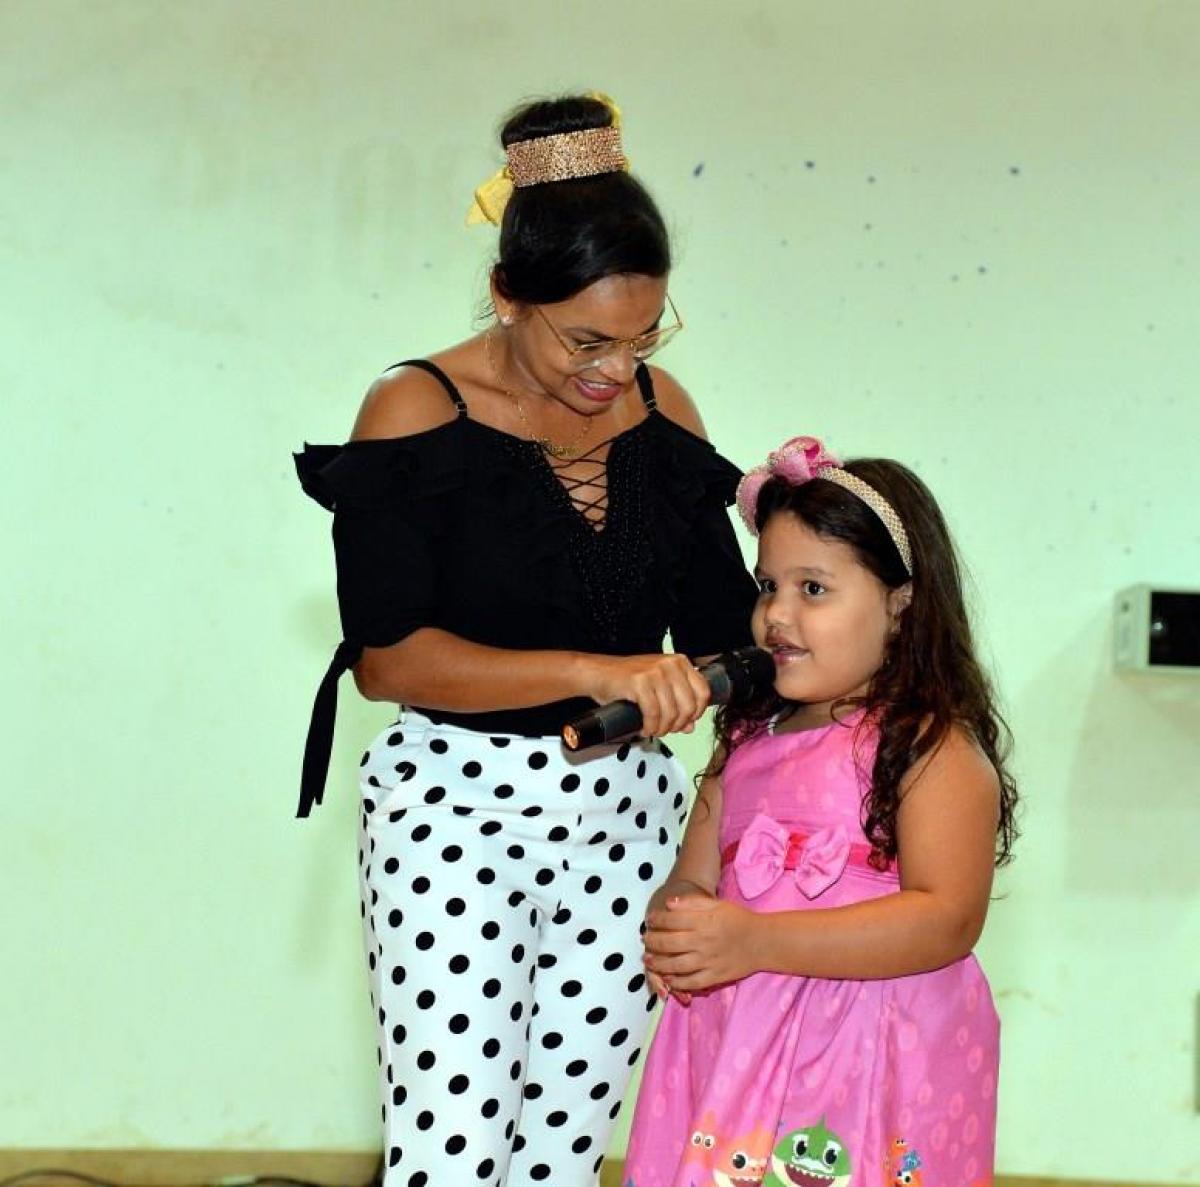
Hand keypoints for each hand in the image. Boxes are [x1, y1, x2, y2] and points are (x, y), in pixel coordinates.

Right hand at [580, 653, 710, 737]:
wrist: (597, 674)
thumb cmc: (626, 680)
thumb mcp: (658, 689)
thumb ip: (677, 704)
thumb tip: (690, 726)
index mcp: (679, 662)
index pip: (703, 692)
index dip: (696, 713)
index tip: (686, 722)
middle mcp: (670, 664)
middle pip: (689, 706)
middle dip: (678, 724)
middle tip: (667, 730)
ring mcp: (655, 672)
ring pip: (671, 712)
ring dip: (663, 728)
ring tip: (653, 730)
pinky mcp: (640, 682)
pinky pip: (653, 713)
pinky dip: (650, 726)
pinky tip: (644, 728)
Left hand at [642, 894, 763, 991]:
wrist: (763, 941)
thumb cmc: (738, 919)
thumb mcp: (716, 904)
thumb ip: (692, 902)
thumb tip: (668, 904)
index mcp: (703, 921)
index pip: (671, 920)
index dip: (656, 920)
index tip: (650, 921)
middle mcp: (703, 941)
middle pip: (669, 943)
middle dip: (652, 942)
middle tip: (645, 940)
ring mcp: (709, 961)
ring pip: (676, 965)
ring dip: (658, 963)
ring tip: (648, 960)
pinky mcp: (715, 977)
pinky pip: (691, 982)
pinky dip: (677, 982)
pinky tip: (668, 978)